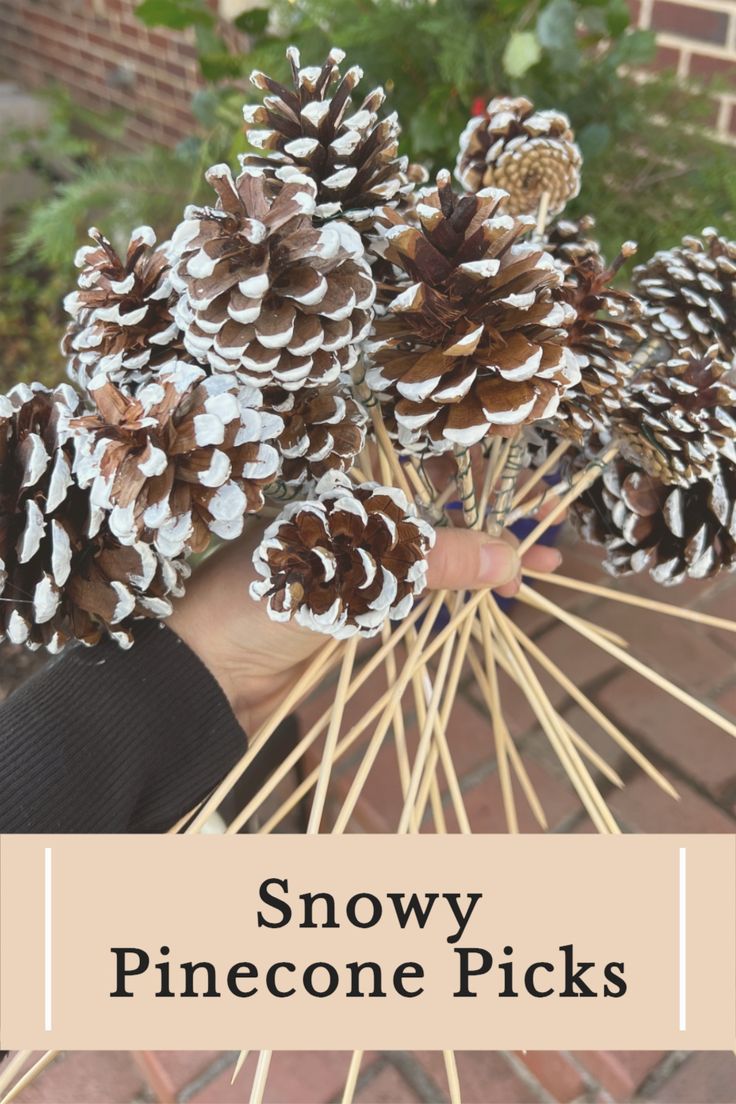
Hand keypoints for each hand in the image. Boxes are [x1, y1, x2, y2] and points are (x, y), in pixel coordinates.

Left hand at [167, 518, 560, 734]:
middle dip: (500, 532)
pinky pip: (416, 598)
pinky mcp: (352, 612)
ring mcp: (355, 570)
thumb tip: (511, 555)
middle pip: (445, 521)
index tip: (544, 503)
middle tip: (555, 551)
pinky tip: (484, 603)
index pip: (437, 480)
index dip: (494, 488)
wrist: (205, 668)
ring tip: (536, 580)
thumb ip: (434, 560)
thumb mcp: (356, 568)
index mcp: (350, 497)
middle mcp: (356, 527)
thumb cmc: (265, 598)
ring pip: (435, 562)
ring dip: (484, 569)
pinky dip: (454, 600)